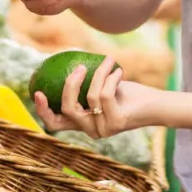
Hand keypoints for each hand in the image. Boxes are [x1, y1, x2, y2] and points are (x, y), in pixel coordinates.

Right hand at [33, 55, 158, 138]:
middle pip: (67, 110)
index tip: (37, 92)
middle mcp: (90, 130)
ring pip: (90, 97)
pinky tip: (118, 70)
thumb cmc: (127, 93)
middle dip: (69, 86)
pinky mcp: (116, 123)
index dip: (42, 111)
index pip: (55, 124)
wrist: (155, 104)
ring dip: (99, 74)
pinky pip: (105, 94)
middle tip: (77, 67)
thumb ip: (85, 83)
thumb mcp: (102, 86)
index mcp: (83, 123)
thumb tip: (65, 62)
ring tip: (108, 61)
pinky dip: (110, 77)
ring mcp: (103, 129)